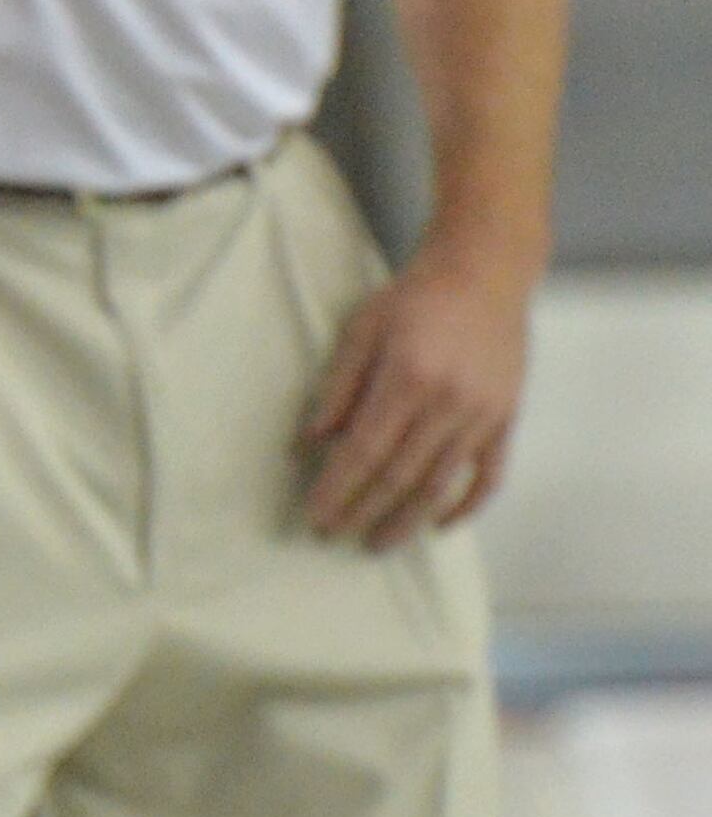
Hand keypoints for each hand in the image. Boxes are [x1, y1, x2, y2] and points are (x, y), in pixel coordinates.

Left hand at [302, 250, 533, 547]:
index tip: (316, 515)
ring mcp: (483, 415)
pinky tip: (439, 524)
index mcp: (406, 379)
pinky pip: (489, 475)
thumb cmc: (412, 298)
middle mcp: (448, 404)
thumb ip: (337, 388)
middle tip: (337, 536)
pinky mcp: (507, 419)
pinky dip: (465, 505)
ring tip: (380, 542)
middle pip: (401, 474)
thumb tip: (310, 442)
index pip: (364, 450)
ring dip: (409, 519)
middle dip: (365, 511)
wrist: (484, 274)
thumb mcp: (361, 329)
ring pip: (442, 483)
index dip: (338, 488)